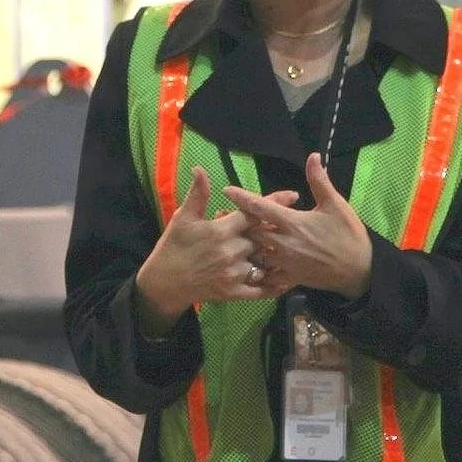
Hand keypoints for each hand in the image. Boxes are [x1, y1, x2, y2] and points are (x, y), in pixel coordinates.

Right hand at [135, 167, 297, 336]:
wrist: (163, 283)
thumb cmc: (173, 246)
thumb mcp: (183, 217)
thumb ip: (197, 194)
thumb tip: (200, 168)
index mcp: (221, 230)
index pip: (254, 213)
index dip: (274, 203)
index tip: (293, 195)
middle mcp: (231, 251)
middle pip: (264, 237)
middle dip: (278, 229)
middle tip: (298, 222)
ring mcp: (233, 273)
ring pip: (265, 262)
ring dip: (279, 256)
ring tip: (298, 248)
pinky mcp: (233, 292)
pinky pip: (259, 290)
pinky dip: (274, 286)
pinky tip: (287, 280)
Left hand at [224, 152, 372, 300]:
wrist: (359, 269)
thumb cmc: (348, 234)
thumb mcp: (336, 204)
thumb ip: (319, 181)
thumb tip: (312, 157)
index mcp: (293, 222)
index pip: (260, 208)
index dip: (242, 197)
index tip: (227, 190)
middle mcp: (284, 243)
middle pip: (252, 232)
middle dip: (241, 224)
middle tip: (228, 216)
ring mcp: (285, 263)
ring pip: (256, 254)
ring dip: (249, 246)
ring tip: (238, 240)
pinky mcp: (290, 278)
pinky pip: (267, 276)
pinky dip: (260, 270)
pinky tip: (255, 266)